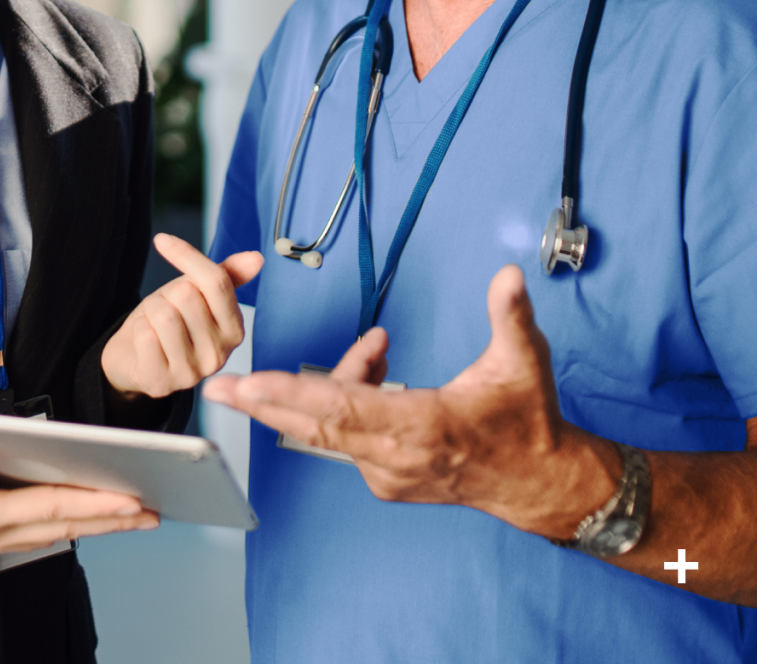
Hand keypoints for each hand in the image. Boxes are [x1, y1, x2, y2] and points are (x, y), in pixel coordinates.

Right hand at [0, 447, 158, 564]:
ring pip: (51, 532)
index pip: (50, 507)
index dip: (95, 503)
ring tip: (132, 514)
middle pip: (61, 524)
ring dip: (93, 524)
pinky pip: (33, 533)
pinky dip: (65, 525)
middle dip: (110, 518)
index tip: (134, 498)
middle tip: (155, 511)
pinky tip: (80, 517)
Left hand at [101, 234, 262, 399]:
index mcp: (235, 330)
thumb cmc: (171, 322)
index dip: (186, 255)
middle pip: (186, 295)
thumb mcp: (197, 293)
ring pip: (164, 314)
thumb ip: (226, 276)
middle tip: (165, 308)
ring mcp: (191, 373)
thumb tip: (257, 258)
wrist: (135, 358)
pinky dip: (138, 329)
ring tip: (154, 325)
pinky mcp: (162, 383)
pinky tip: (145, 342)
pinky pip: (145, 335)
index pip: (216, 281)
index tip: (163, 240)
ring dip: (150, 311)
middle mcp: (219, 355)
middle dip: (167, 294)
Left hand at [203, 264, 618, 537]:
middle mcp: (394, 458)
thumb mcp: (524, 362)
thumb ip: (511, 315)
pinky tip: (379, 368)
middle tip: (218, 386)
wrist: (538, 483)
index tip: (248, 383)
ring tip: (377, 348)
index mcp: (421, 427)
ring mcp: (387, 474)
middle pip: (312, 426)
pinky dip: (349, 399)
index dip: (290, 393)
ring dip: (332, 381)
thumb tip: (508, 274)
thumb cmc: (527, 420)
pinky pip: (347, 434)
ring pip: (333, 423)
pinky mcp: (386, 480)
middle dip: (262, 402)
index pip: (340, 409)